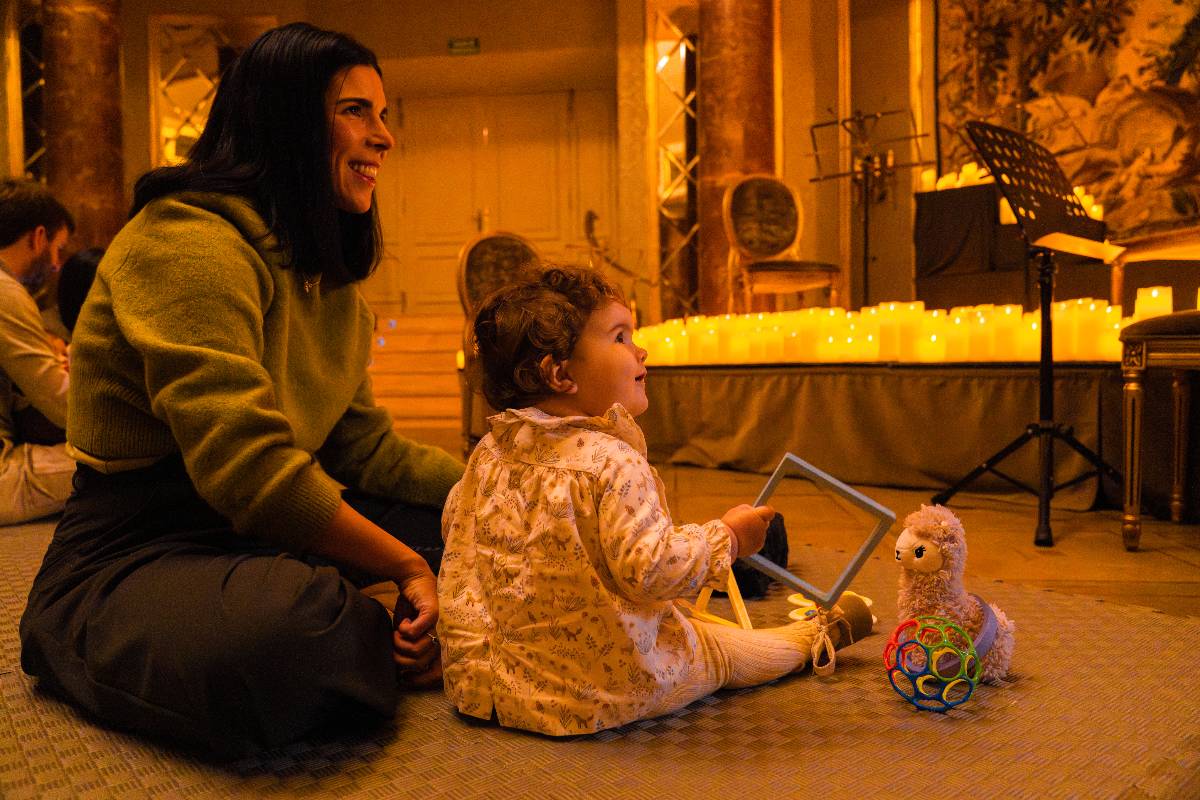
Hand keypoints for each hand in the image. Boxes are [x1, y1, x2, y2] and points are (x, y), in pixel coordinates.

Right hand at [391, 568, 441, 686]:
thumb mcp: (410, 633)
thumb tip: (399, 672)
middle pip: (419, 662)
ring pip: (416, 649)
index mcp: (442, 644)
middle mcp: (445, 637)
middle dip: (401, 656)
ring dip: (400, 641)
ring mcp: (441, 625)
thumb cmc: (412, 608)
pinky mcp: (434, 613)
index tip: (404, 679)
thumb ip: (409, 649)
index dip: (420, 680)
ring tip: (401, 629)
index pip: (437, 673)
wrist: (414, 579)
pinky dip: (404, 629)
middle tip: (396, 641)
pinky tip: (404, 620)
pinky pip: (414, 633)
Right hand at [721, 504, 774, 558]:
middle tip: (748, 523)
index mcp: (757, 515)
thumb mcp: (737, 511)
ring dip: (753, 532)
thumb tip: (754, 512)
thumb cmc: (729, 524)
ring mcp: (761, 537)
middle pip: (765, 523)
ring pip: (760, 533)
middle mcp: (762, 526)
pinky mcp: (758, 546)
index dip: (767, 512)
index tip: (764, 512)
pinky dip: (751, 541)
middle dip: (758, 523)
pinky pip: (756, 541)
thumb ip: (748, 510)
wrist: (724, 541)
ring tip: (740, 533)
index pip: (770, 512)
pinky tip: (741, 540)